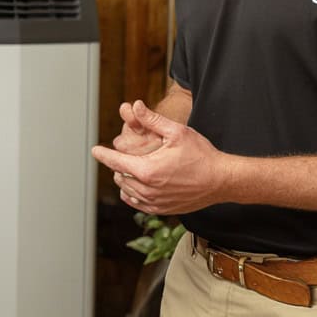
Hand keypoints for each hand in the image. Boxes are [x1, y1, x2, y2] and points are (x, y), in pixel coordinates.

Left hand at [91, 100, 228, 215]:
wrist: (221, 180)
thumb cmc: (201, 154)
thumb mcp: (177, 132)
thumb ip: (152, 119)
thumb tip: (135, 106)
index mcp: (147, 170)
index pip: (115, 162)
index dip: (103, 154)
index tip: (95, 150)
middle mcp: (147, 189)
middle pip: (119, 176)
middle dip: (118, 164)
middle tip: (125, 154)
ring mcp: (154, 202)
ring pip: (126, 190)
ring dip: (125, 179)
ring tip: (131, 168)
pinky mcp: (161, 210)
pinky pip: (137, 203)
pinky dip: (132, 193)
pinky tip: (136, 185)